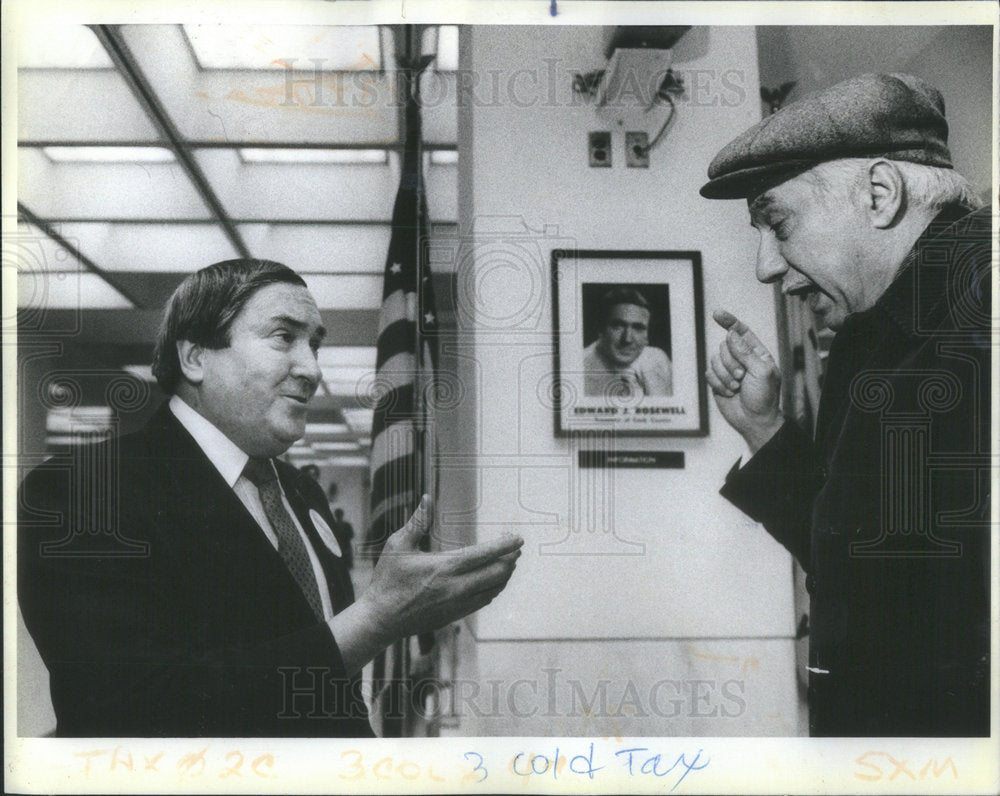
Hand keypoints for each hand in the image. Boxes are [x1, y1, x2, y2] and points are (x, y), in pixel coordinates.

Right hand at [356, 495, 522, 644]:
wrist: (381, 619)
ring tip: (509, 562)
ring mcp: (458, 604)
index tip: (518, 538)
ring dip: (505, 574)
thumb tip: (426, 498)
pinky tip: (493, 580)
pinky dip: (494, 588)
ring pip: (494, 589)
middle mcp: (456, 587)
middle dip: (511, 559)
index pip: (485, 554)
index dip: (505, 545)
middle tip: (516, 548)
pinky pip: (484, 600)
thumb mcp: (398, 545)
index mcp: (445, 567)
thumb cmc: (387, 580)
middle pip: (497, 573)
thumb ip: (417, 522)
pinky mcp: (456, 615)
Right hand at [706, 309, 782, 452]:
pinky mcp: (717, 381)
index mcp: (756, 352)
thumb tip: (731, 334)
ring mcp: (728, 369)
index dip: (729, 321)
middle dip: (731, 362)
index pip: (741, 331)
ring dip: (725, 375)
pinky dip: (718, 384)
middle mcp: (741, 358)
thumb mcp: (761, 371)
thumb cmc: (764, 396)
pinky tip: (728, 392)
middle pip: (724, 345)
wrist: (754, 420)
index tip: (716, 313)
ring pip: (714, 359)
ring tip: (736, 387)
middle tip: (742, 376)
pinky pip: (709, 373)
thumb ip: (745, 352)